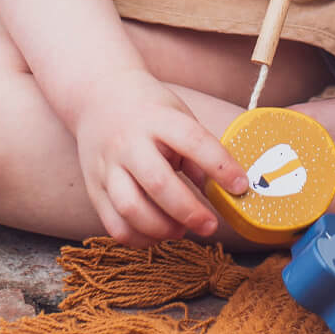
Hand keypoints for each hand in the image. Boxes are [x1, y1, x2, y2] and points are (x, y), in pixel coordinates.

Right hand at [74, 67, 248, 244]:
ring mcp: (107, 167)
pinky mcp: (94, 188)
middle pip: (158, 183)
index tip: (240, 187)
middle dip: (188, 210)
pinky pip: (113, 224)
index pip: (193, 141)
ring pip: (130, 208)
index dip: (220, 166)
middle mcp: (129, 143)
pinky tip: (157, 234)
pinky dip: (138, 238)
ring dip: (161, 229)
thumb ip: (199, 152)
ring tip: (182, 231)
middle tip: (210, 225)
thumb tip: (226, 189)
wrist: (98, 95)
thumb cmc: (149, 111)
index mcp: (158, 120)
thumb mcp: (179, 117)